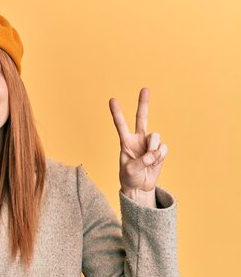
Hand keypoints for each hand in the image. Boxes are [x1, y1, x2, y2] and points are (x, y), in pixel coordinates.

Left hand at [109, 88, 167, 203]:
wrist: (140, 187)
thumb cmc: (130, 177)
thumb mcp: (130, 170)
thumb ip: (142, 160)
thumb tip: (154, 154)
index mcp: (126, 142)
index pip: (120, 124)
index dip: (117, 112)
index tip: (112, 100)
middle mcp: (138, 139)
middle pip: (141, 118)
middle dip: (143, 103)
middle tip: (145, 89)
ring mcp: (150, 144)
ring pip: (156, 136)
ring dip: (153, 149)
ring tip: (148, 161)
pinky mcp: (160, 150)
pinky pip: (163, 148)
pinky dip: (160, 156)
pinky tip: (155, 163)